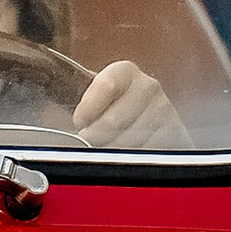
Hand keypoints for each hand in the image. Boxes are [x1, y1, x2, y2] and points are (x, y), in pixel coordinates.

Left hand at [73, 58, 189, 150]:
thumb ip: (79, 107)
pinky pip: (146, 153)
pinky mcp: (175, 134)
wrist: (147, 128)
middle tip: (89, 142)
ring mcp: (164, 110)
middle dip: (96, 136)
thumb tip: (55, 110)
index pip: (106, 85)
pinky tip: (127, 155)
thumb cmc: (111, 113)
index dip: (88, 107)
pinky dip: (132, 159)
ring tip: (108, 148)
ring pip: (128, 140)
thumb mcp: (93, 102)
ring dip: (112, 150)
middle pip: (114, 119)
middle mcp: (148, 87)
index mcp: (124, 72)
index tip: (79, 121)